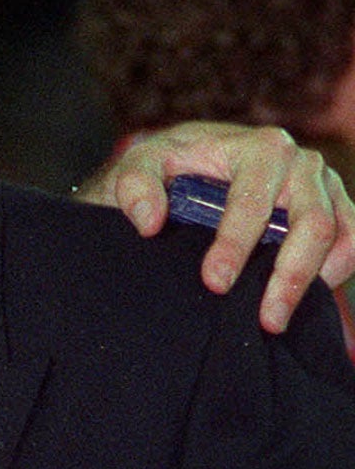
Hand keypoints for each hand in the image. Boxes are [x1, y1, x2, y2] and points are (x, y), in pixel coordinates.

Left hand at [80, 122, 354, 332]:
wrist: (196, 165)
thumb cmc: (171, 168)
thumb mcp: (141, 166)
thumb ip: (136, 187)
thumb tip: (149, 222)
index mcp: (259, 148)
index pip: (255, 201)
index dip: (236, 245)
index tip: (214, 283)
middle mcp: (301, 163)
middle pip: (311, 224)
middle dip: (288, 276)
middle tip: (263, 320)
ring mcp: (324, 186)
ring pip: (339, 237)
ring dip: (314, 282)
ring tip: (276, 320)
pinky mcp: (336, 208)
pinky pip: (352, 242)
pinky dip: (337, 272)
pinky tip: (305, 301)